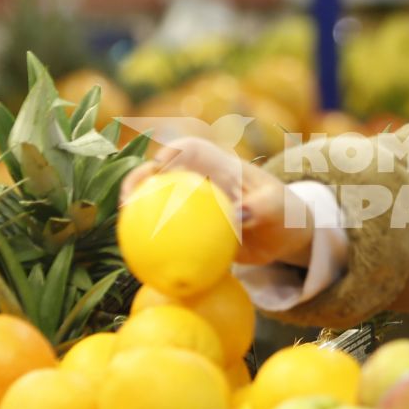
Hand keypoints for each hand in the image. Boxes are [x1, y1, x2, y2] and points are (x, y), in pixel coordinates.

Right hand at [122, 135, 316, 267]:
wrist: (285, 235)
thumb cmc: (283, 213)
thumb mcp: (278, 210)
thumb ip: (259, 209)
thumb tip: (237, 216)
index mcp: (220, 165)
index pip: (191, 149)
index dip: (171, 152)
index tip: (158, 167)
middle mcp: (201, 180)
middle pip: (161, 171)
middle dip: (138, 179)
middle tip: (126, 202)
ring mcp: (193, 204)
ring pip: (157, 200)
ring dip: (136, 210)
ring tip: (123, 230)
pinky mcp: (192, 226)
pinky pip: (168, 230)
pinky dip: (152, 238)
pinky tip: (142, 259)